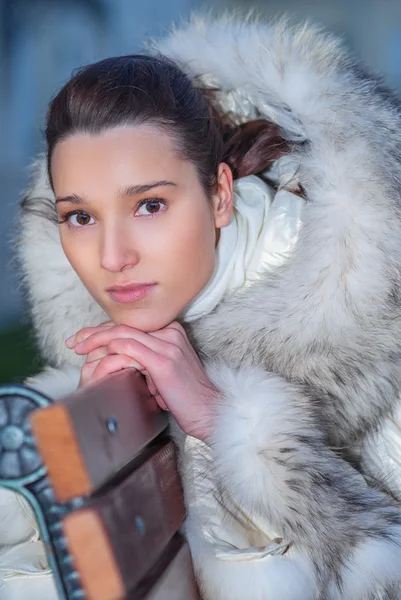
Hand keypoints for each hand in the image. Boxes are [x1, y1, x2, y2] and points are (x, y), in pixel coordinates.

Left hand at [65, 321, 218, 440]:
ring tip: (78, 348)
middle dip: (94, 332)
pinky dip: (109, 352)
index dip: (104, 329)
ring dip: (95, 340)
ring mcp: (168, 345)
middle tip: (74, 341)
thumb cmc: (186, 396)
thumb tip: (116, 357)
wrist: (210, 411)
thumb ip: (145, 358)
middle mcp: (170, 333)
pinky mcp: (163, 361)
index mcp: (171, 331)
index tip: (84, 338)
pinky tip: (96, 358)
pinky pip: (128, 348)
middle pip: (124, 325)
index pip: (131, 324)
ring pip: (122, 334)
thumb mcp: (165, 370)